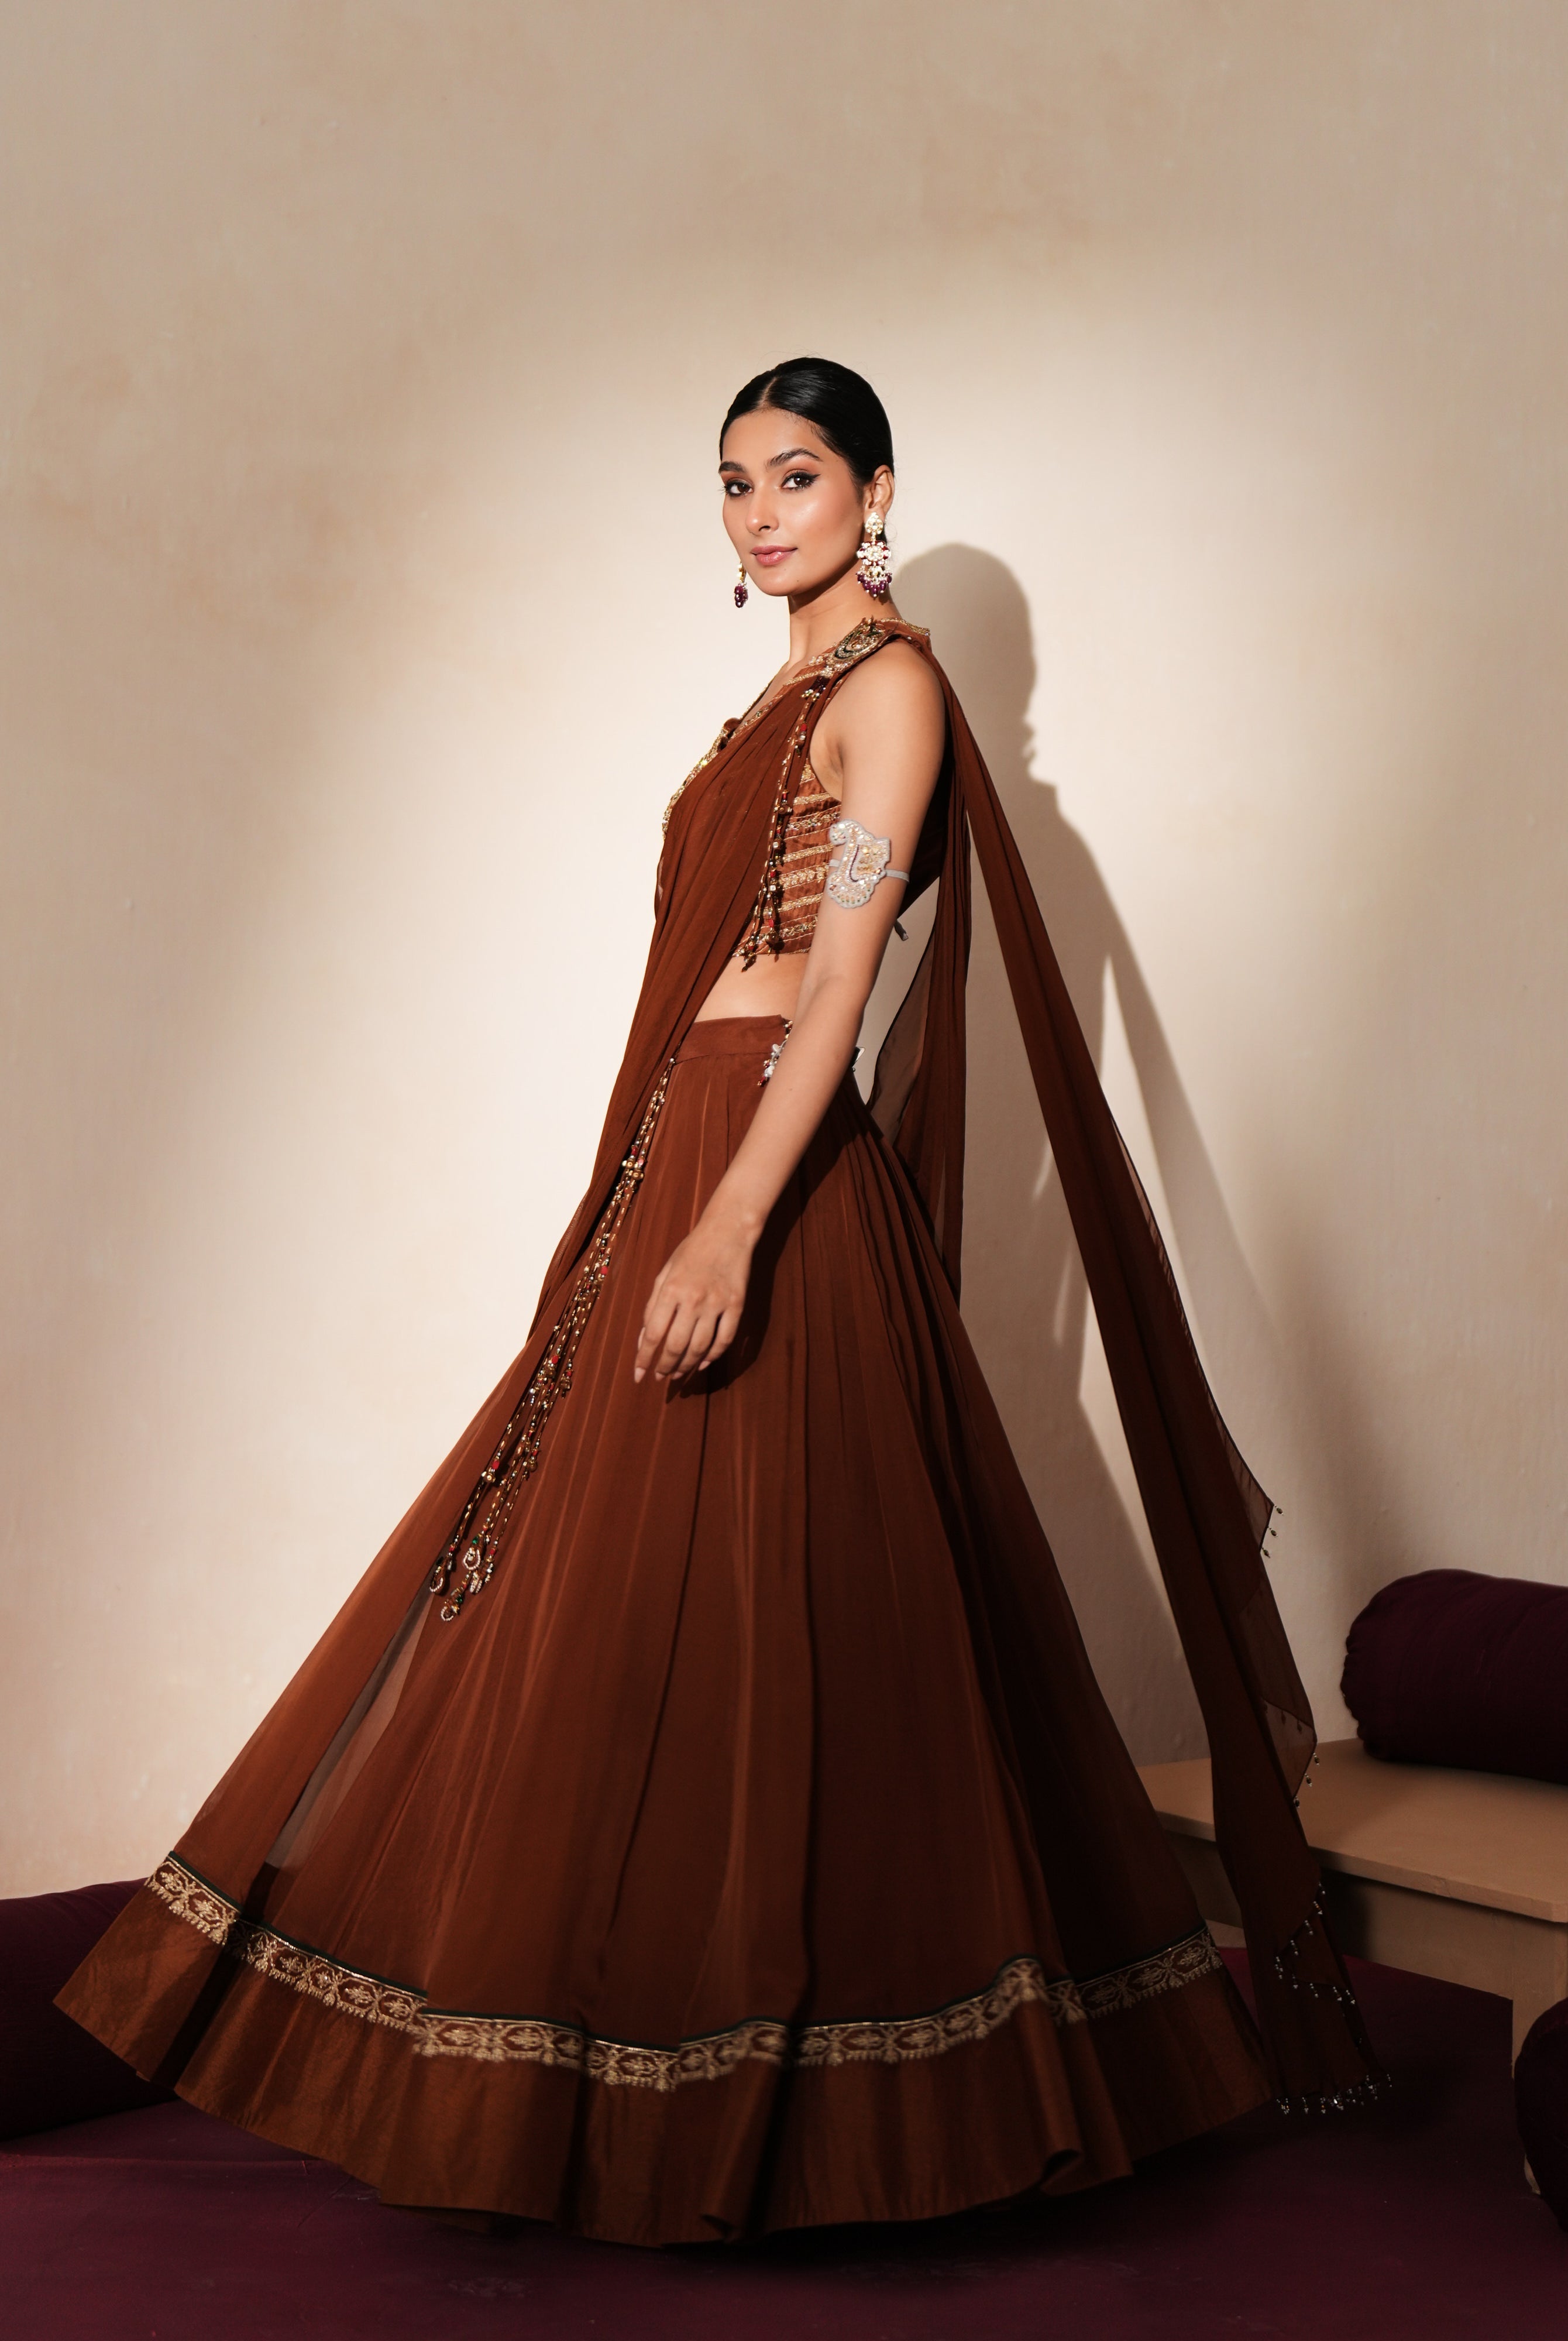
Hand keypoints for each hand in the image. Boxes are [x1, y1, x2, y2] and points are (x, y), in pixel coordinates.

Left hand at [634, 1211, 753, 1383]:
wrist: (727, 1231)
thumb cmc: (691, 1251)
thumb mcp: (665, 1272)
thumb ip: (652, 1305)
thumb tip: (643, 1339)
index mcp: (670, 1290)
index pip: (653, 1334)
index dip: (644, 1358)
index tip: (639, 1375)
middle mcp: (693, 1299)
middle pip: (676, 1345)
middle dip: (665, 1367)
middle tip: (660, 1377)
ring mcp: (717, 1303)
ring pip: (700, 1347)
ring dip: (687, 1366)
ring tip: (678, 1374)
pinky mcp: (737, 1305)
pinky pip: (725, 1339)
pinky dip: (713, 1355)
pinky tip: (703, 1363)